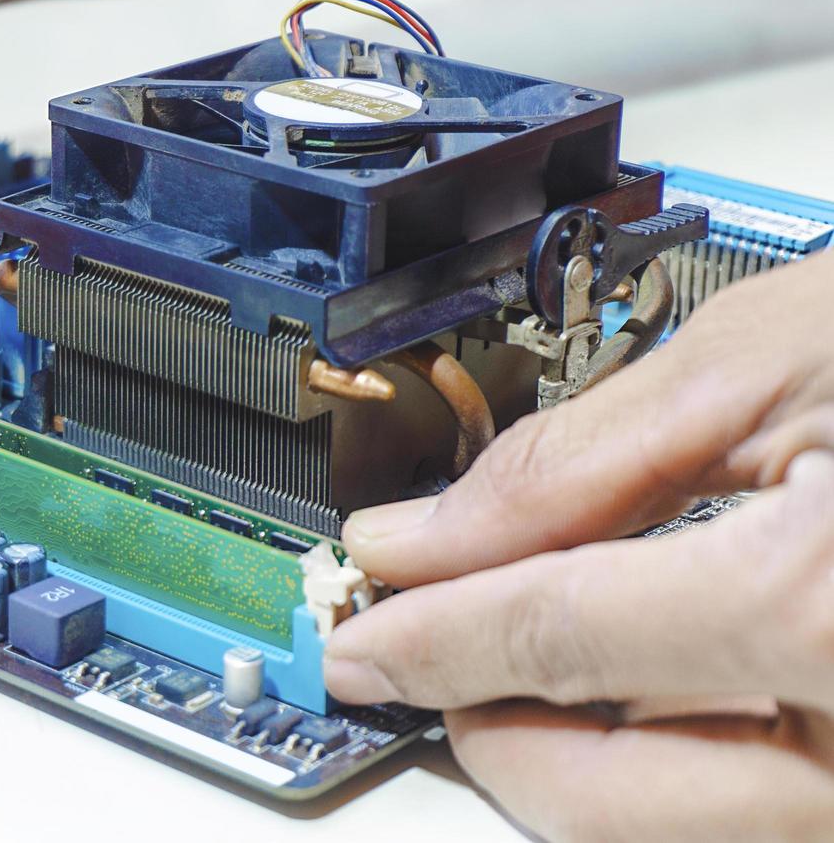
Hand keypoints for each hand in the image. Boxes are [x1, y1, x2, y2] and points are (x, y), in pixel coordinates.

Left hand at [324, 251, 833, 839]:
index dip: (429, 631)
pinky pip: (762, 810)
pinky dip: (672, 759)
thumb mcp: (782, 353)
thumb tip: (433, 537)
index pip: (555, 643)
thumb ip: (582, 463)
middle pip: (601, 796)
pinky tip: (644, 673)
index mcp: (831, 611)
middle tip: (423, 644)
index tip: (359, 628)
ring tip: (522, 649)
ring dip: (571, 752)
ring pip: (676, 830)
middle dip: (484, 721)